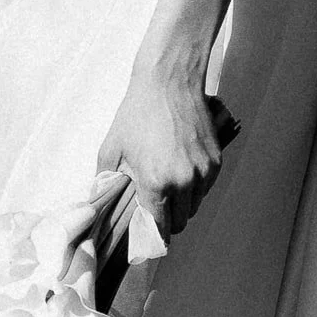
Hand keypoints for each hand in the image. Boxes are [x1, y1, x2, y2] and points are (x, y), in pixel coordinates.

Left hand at [96, 65, 222, 238]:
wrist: (170, 80)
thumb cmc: (137, 113)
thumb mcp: (112, 150)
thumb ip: (106, 183)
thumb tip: (100, 206)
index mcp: (157, 183)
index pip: (160, 228)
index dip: (153, 236)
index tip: (148, 237)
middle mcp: (184, 182)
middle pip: (180, 222)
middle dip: (168, 219)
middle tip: (156, 208)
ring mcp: (203, 171)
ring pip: (195, 206)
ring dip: (182, 204)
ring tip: (168, 186)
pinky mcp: (216, 160)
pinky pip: (206, 187)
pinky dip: (195, 187)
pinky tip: (182, 170)